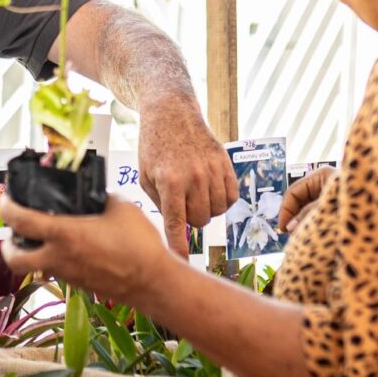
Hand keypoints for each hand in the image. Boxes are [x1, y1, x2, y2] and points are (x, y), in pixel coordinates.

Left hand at [0, 195, 177, 306]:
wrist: (154, 282)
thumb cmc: (139, 244)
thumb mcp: (119, 206)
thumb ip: (97, 198)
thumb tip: (89, 194)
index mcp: (64, 235)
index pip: (20, 220)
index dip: (7, 206)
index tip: (8, 198)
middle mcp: (59, 258)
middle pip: (12, 258)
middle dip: (7, 244)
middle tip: (16, 230)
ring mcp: (66, 275)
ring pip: (33, 267)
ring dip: (30, 253)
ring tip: (41, 237)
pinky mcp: (77, 285)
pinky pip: (54, 272)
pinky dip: (52, 260)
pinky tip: (69, 247)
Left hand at [137, 100, 235, 256]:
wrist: (172, 113)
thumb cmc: (154, 147)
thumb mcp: (146, 176)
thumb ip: (159, 204)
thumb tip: (175, 228)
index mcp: (169, 182)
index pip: (176, 224)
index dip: (178, 247)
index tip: (180, 263)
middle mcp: (194, 177)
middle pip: (200, 221)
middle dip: (190, 219)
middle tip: (181, 203)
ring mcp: (213, 170)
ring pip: (217, 211)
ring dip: (206, 209)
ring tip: (193, 193)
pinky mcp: (226, 164)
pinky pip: (232, 198)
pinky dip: (222, 200)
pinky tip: (209, 189)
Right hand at [277, 166, 334, 233]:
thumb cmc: (355, 202)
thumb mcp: (328, 206)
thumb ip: (307, 214)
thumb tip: (288, 228)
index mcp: (319, 176)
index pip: (293, 192)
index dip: (285, 210)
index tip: (282, 228)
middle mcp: (322, 183)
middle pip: (299, 200)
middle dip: (293, 217)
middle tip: (291, 234)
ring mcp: (328, 194)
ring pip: (307, 208)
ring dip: (302, 221)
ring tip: (300, 236)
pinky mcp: (335, 205)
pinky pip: (317, 213)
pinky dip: (311, 222)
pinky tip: (309, 232)